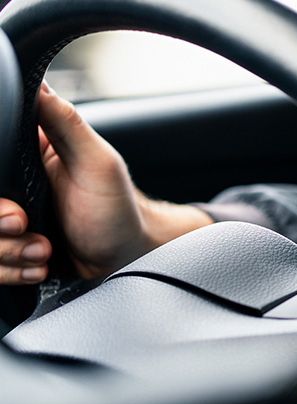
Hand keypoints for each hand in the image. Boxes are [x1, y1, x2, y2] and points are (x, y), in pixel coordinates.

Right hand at [0, 82, 212, 284]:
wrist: (127, 257)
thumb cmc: (119, 208)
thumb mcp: (97, 161)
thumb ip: (65, 122)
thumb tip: (36, 82)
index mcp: (22, 152)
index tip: (12, 203)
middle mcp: (8, 185)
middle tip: (25, 224)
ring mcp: (5, 220)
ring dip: (8, 251)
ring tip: (43, 249)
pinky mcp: (9, 249)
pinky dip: (11, 270)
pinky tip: (38, 264)